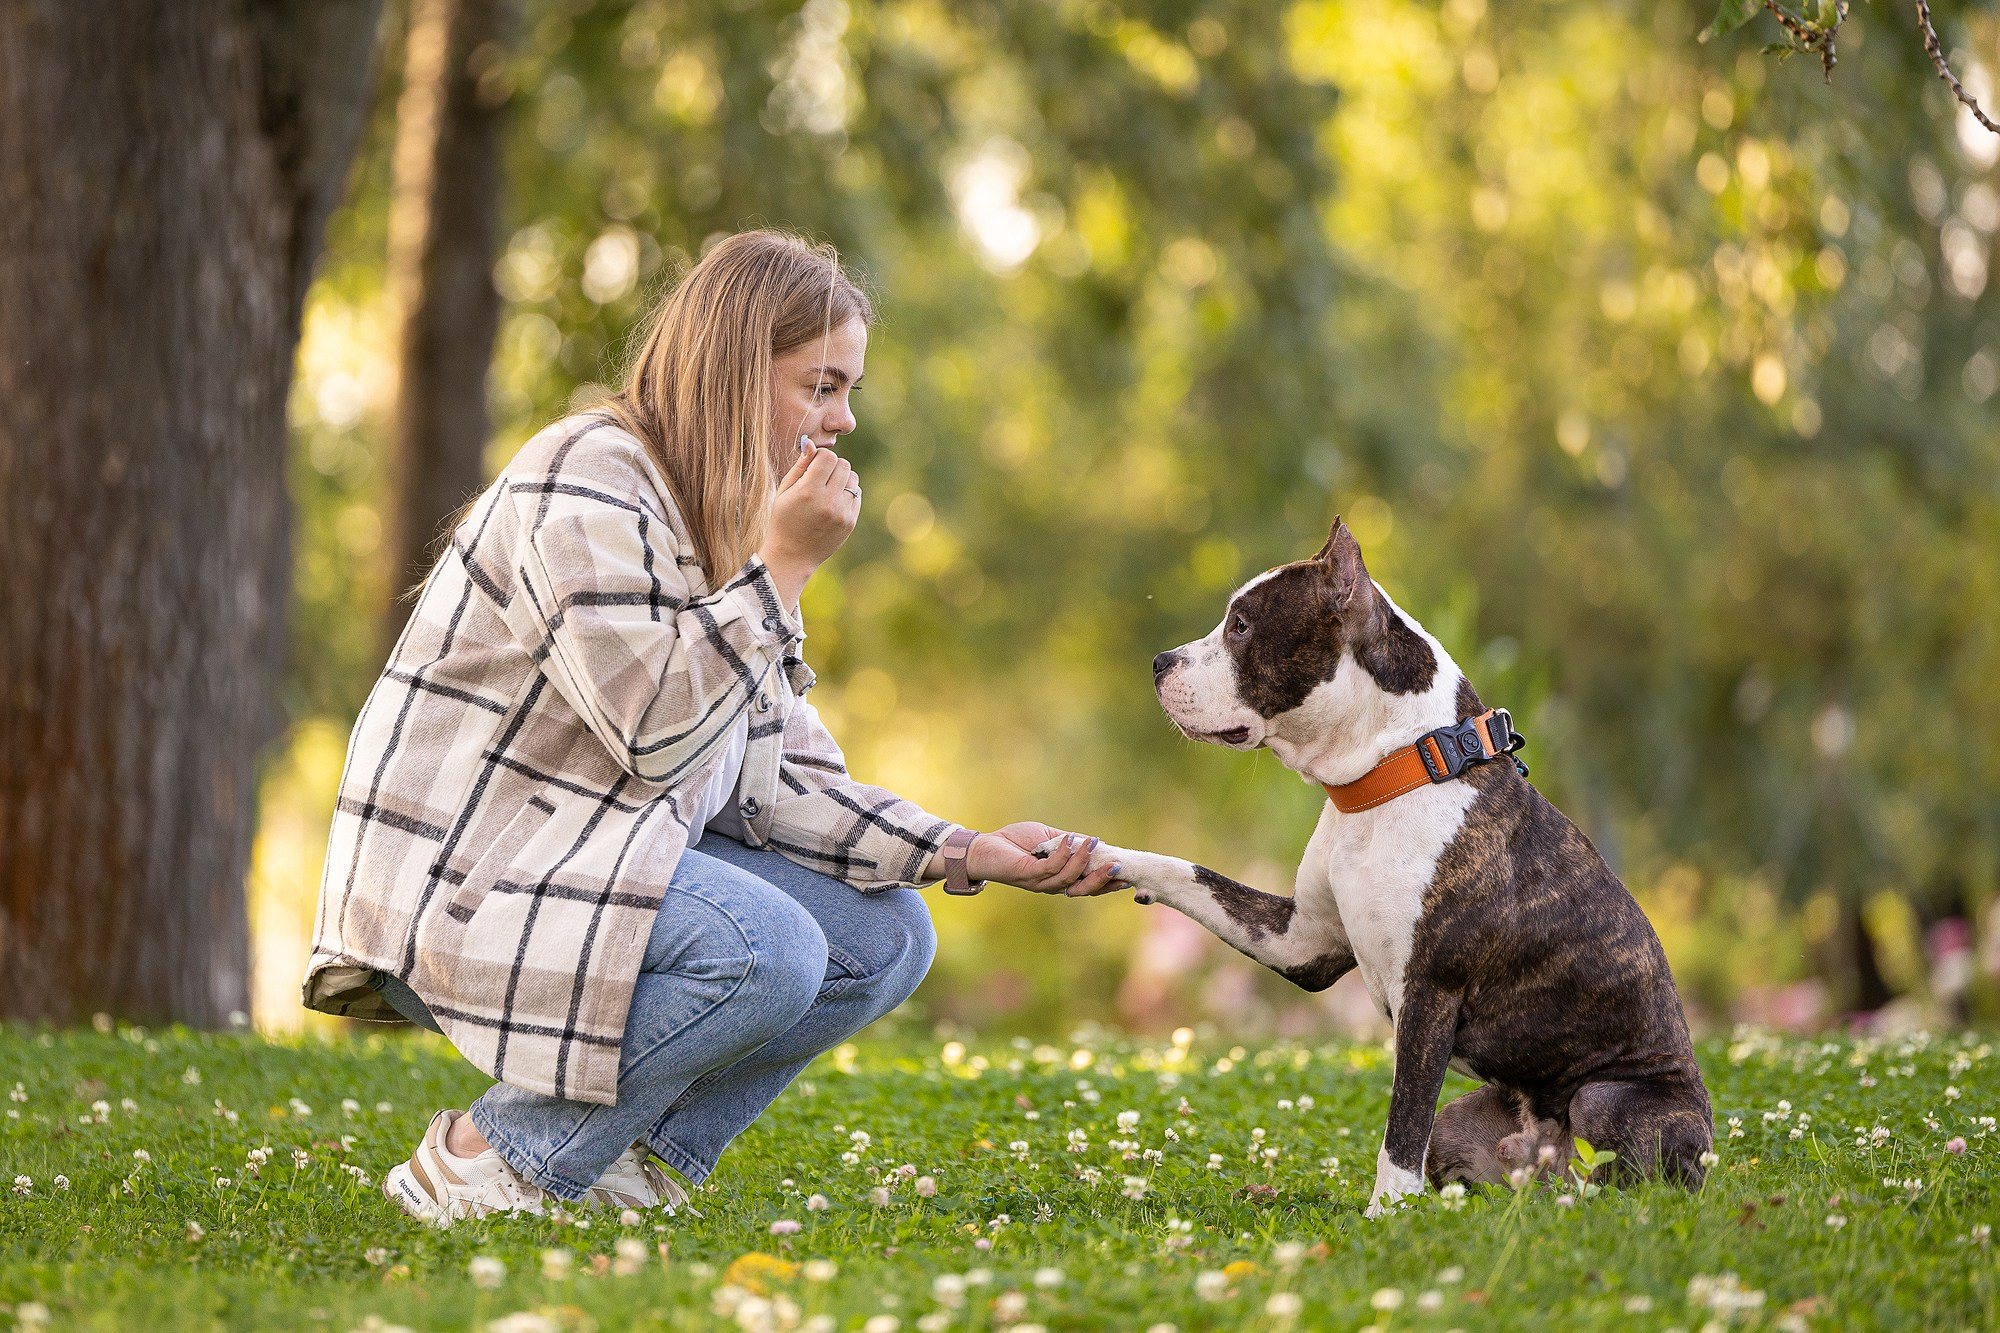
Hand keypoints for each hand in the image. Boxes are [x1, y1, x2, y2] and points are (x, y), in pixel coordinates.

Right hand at [759, 440, 859, 606]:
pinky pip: (856, 494)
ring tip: (826, 490)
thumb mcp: (784, 491)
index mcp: (809, 491)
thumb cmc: (782, 520)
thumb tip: (811, 443)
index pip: (828, 457)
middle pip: (843, 465)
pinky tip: (832, 502)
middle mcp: (829, 501)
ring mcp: (842, 513)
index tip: (812, 466)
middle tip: (819, 477)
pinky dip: (846, 493)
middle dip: (832, 466)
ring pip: (853, 478)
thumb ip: (800, 466)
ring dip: (841, 478)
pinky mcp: (850, 522)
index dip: (820, 457)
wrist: (792, 556)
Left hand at [950, 822, 1126, 895]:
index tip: (1125, 872)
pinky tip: (1069, 839)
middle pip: (1082, 889)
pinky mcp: (1027, 875)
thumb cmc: (1015, 842)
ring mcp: (1039, 883)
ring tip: (1094, 843)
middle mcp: (1050, 886)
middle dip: (1102, 879)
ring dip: (1084, 860)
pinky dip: (1063, 852)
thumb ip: (1070, 843)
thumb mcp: (1049, 840)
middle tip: (1118, 866)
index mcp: (1058, 880)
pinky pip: (1051, 867)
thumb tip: (1095, 842)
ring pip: (1069, 878)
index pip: (1087, 886)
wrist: (984, 846)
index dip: (1106, 882)